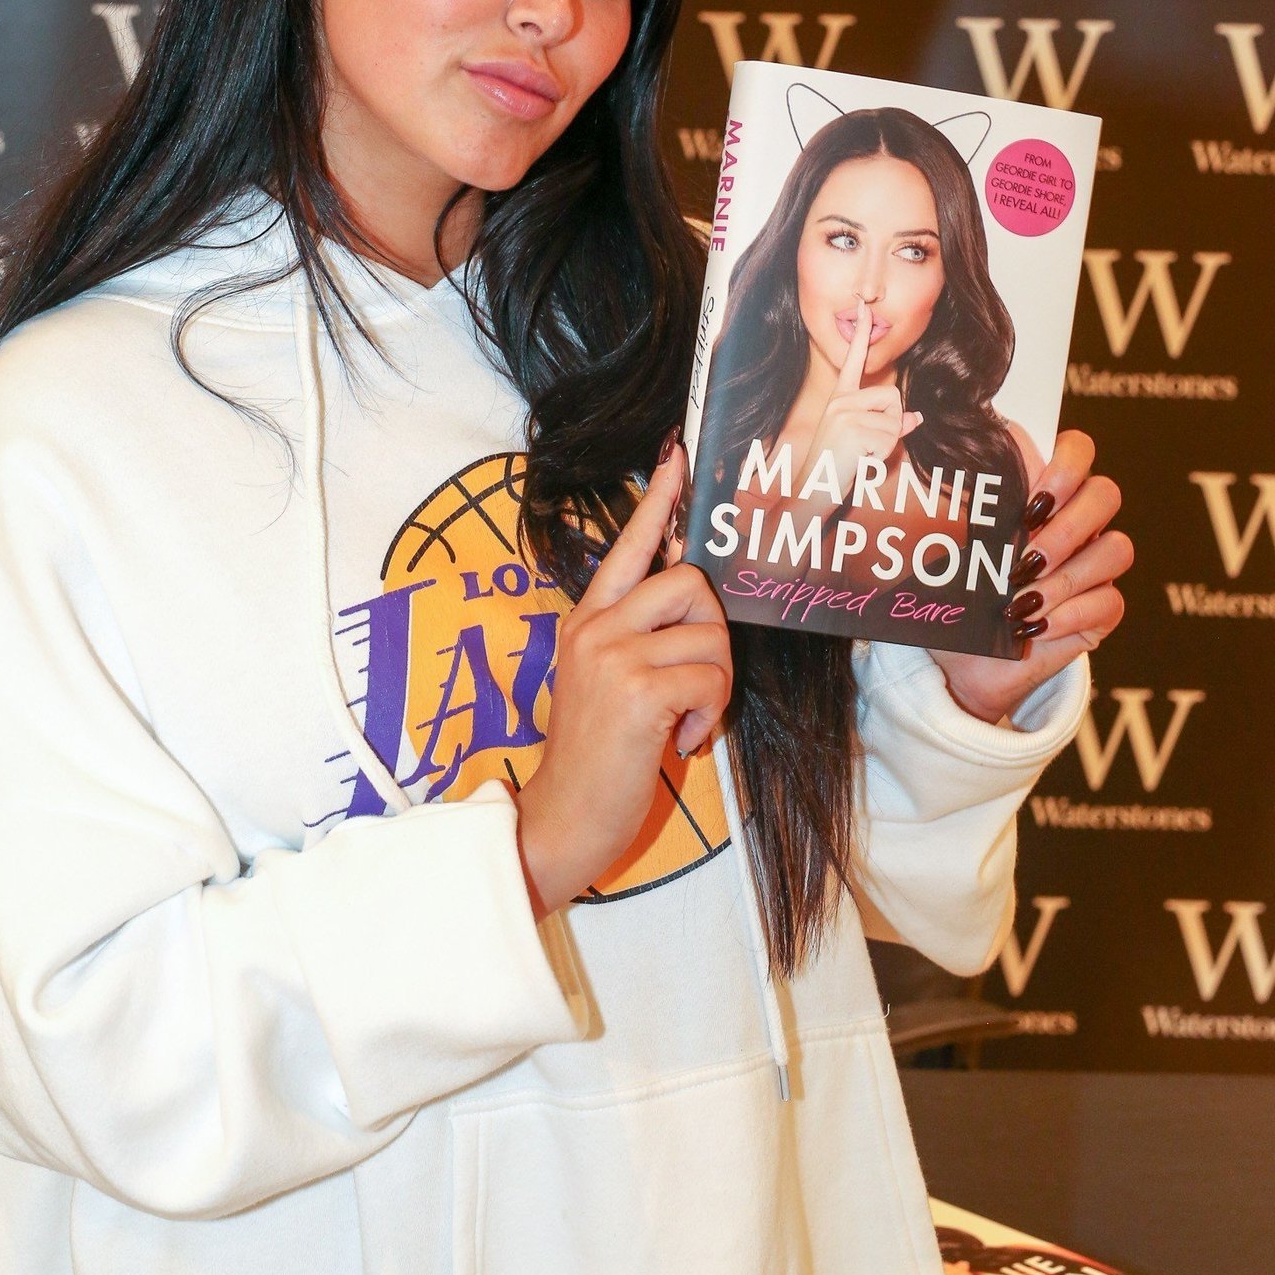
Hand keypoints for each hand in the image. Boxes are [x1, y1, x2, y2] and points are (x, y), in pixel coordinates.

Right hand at [515, 443, 732, 917]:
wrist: (560, 817)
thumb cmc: (593, 758)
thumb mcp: (603, 683)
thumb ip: (634, 639)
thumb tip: (691, 604)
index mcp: (584, 621)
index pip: (627, 546)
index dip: (658, 501)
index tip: (678, 456)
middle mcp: (593, 628)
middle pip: (691, 582)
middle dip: (714, 635)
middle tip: (695, 685)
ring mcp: (612, 656)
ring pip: (710, 637)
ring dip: (713, 687)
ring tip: (679, 723)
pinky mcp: (637, 691)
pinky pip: (710, 681)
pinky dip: (707, 718)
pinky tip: (676, 742)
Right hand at [798, 303, 923, 497]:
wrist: (810, 491)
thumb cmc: (836, 469)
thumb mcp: (863, 443)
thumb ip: (889, 427)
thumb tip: (917, 418)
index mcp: (840, 399)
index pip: (853, 361)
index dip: (860, 333)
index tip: (862, 305)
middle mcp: (841, 400)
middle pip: (893, 398)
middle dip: (892, 424)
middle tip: (866, 446)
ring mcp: (845, 413)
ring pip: (894, 421)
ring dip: (887, 444)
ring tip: (861, 456)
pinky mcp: (853, 428)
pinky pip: (890, 437)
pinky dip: (882, 455)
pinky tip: (859, 461)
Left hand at [932, 429, 1132, 724]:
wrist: (959, 661)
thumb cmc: (956, 595)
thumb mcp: (950, 549)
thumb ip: (958, 508)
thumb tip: (930, 468)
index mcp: (1042, 497)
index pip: (1077, 451)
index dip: (1066, 465)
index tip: (1030, 503)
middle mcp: (1076, 526)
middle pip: (1106, 494)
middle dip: (1067, 526)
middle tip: (1025, 558)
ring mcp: (1093, 568)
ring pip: (1116, 548)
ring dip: (1066, 576)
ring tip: (1022, 600)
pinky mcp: (1100, 612)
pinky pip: (1109, 601)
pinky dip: (1069, 614)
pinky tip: (1034, 625)